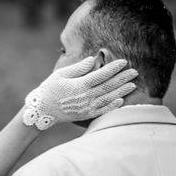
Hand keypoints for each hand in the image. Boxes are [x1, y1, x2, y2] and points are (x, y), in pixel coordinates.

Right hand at [23, 57, 137, 129]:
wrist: (41, 110)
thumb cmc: (49, 89)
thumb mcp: (60, 74)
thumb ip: (78, 68)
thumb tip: (92, 59)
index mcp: (79, 85)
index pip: (101, 75)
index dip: (114, 68)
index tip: (124, 62)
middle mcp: (85, 97)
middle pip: (108, 86)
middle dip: (122, 78)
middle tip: (135, 72)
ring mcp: (86, 107)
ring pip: (108, 98)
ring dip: (121, 91)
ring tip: (132, 85)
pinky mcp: (85, 115)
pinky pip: (102, 110)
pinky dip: (113, 106)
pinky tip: (121, 100)